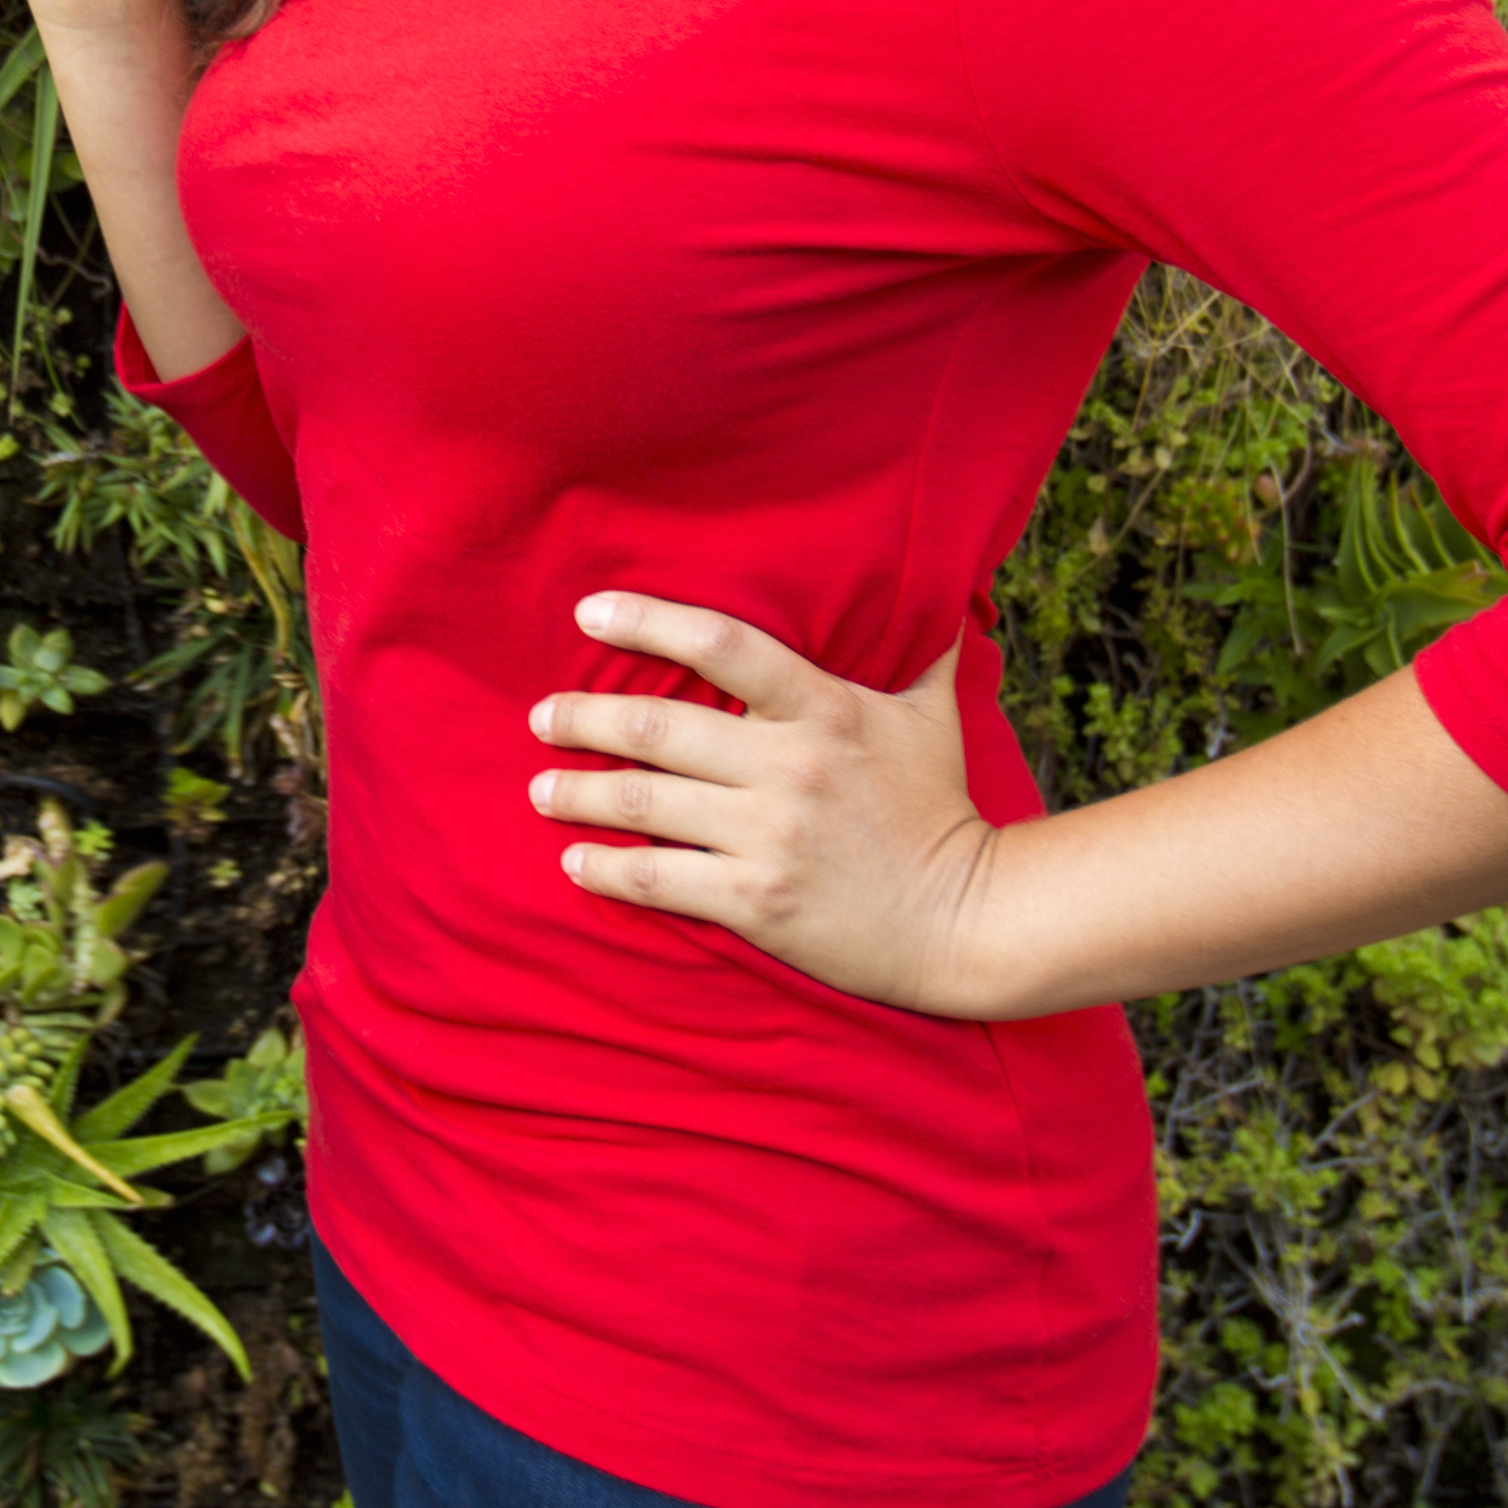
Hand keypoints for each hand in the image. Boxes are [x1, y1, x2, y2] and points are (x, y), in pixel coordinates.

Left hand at [529, 594, 1008, 1016]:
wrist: (967, 922)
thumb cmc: (940, 809)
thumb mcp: (934, 716)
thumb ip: (921, 649)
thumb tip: (935, 586)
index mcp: (825, 709)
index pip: (721, 645)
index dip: (647, 621)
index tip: (589, 612)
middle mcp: (789, 766)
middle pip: (659, 727)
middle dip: (585, 718)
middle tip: (540, 716)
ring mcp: (769, 836)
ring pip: (645, 804)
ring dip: (579, 794)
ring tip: (539, 789)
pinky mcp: (757, 902)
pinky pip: (659, 880)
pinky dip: (607, 871)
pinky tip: (576, 862)